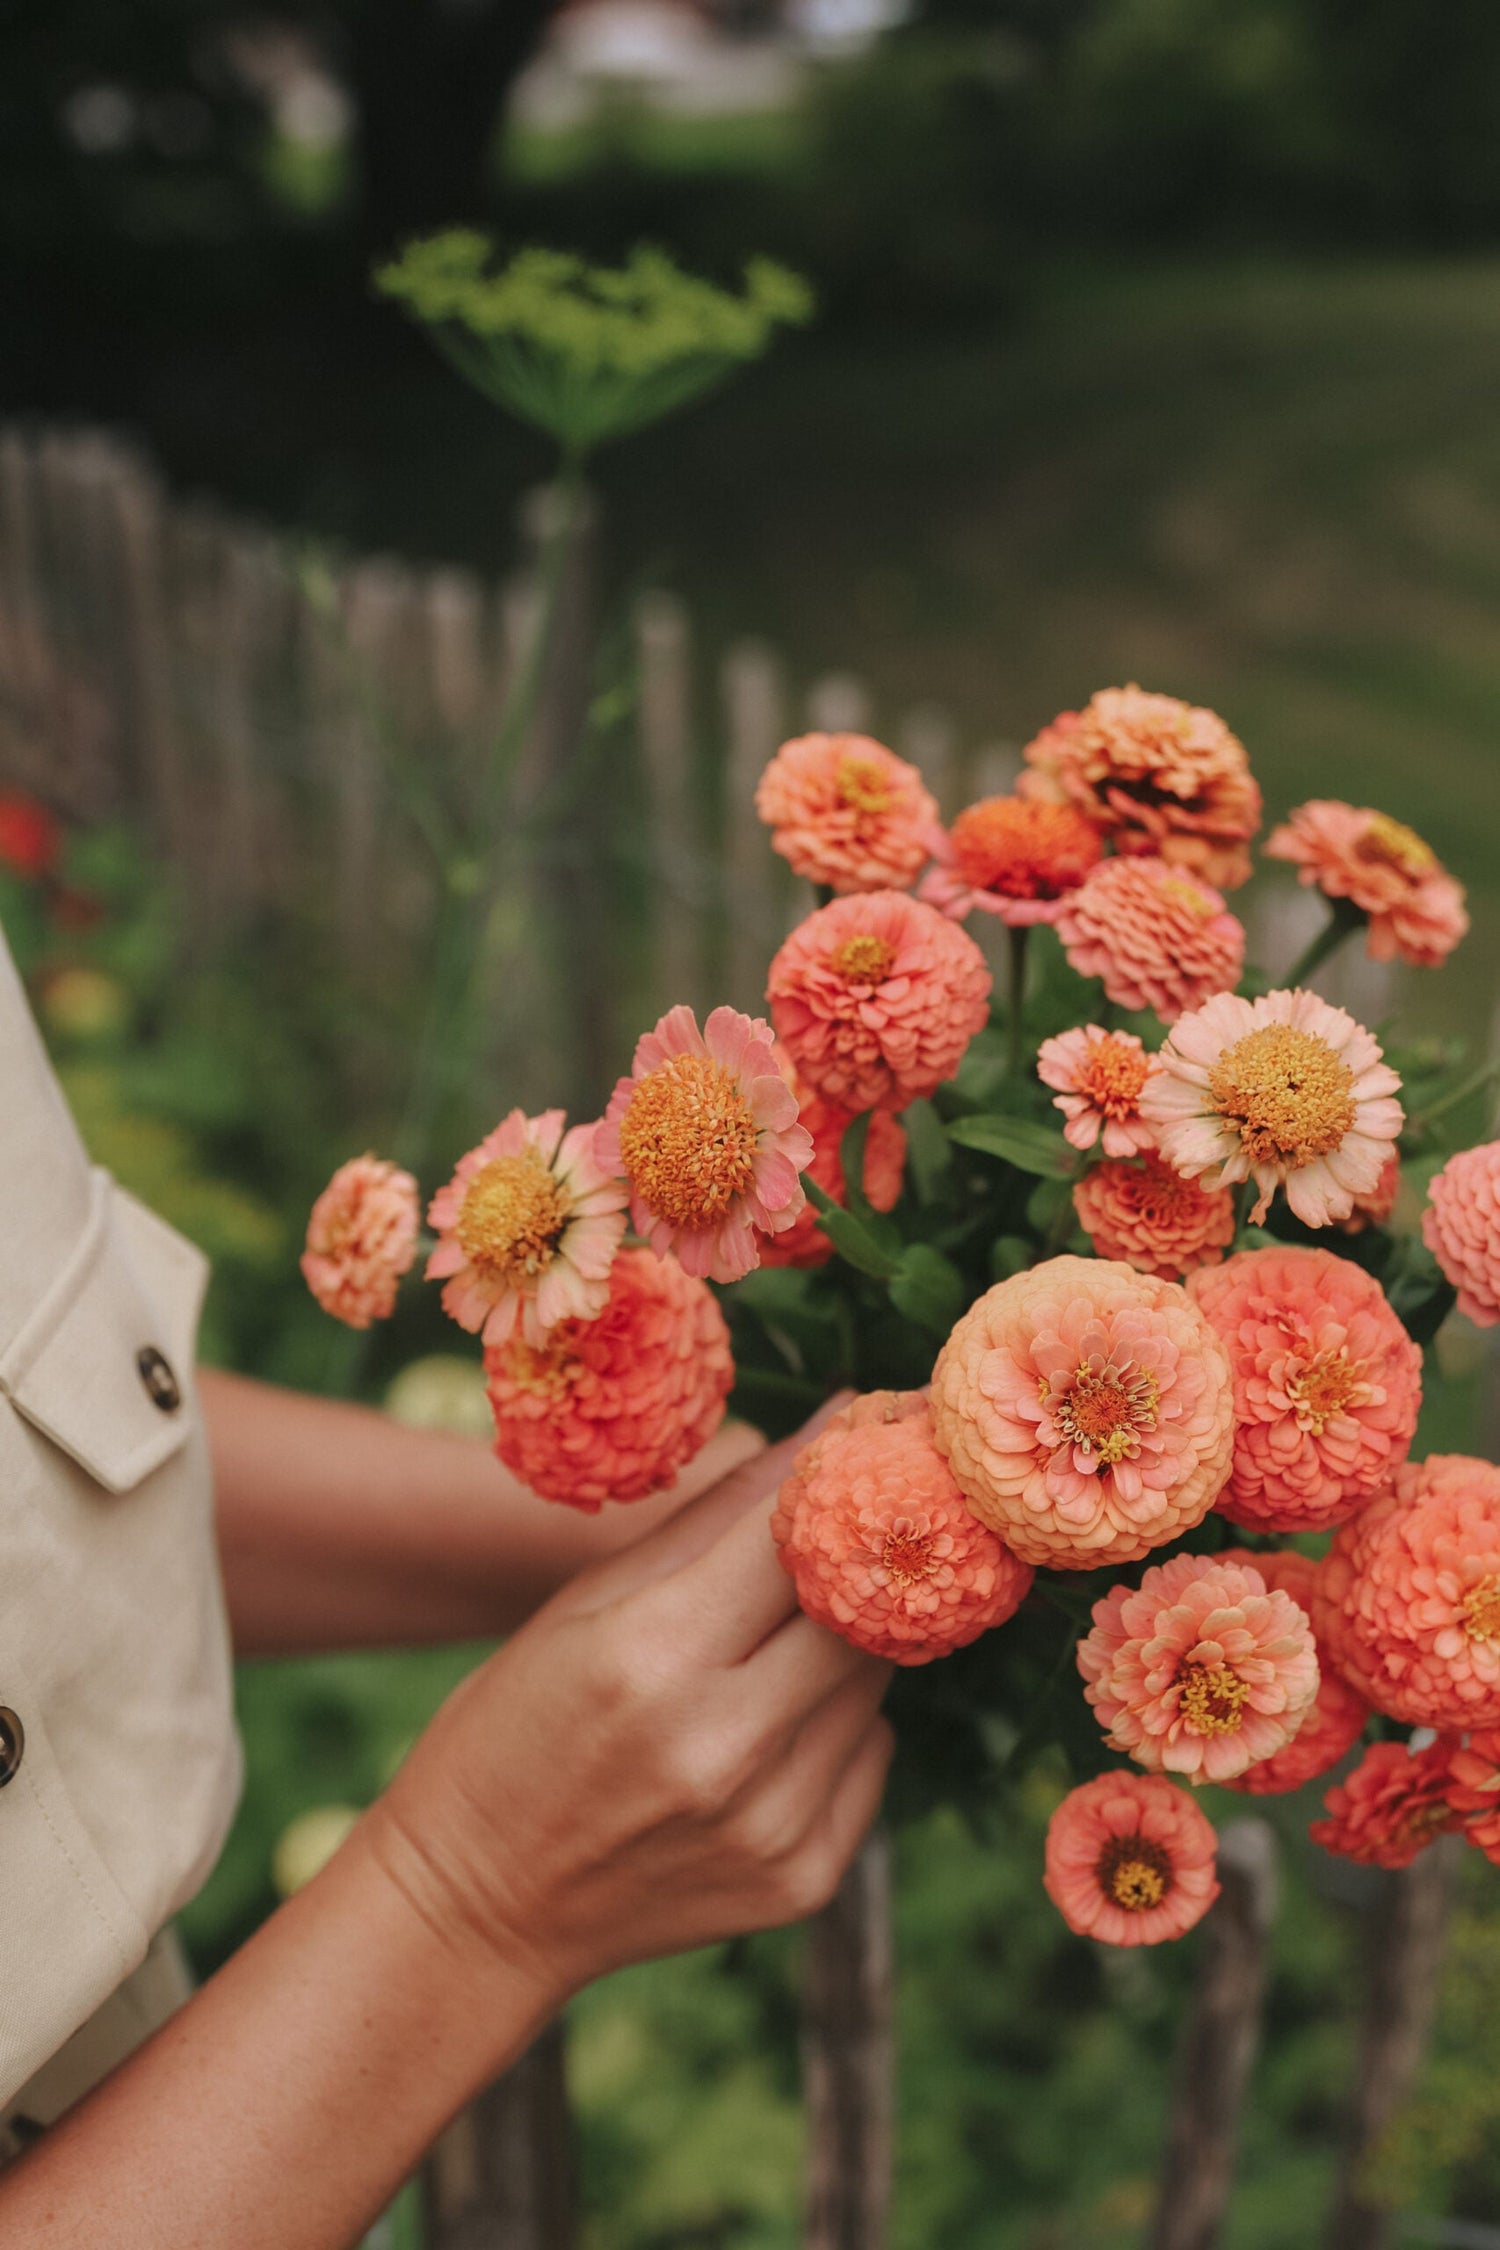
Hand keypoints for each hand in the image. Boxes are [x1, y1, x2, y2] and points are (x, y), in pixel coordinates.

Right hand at [363, 1400, 892, 2019]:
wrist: (479, 1909)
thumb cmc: (518, 1724)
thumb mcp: (587, 1600)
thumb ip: (719, 1516)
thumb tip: (830, 1426)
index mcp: (651, 1652)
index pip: (797, 1534)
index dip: (844, 1475)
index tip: (873, 1435)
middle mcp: (722, 1743)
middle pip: (862, 1608)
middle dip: (863, 1557)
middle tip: (855, 1526)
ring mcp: (770, 1823)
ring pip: (877, 1681)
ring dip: (848, 1640)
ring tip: (778, 1638)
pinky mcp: (802, 1880)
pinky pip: (871, 1754)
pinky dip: (841, 1721)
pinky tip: (771, 1724)